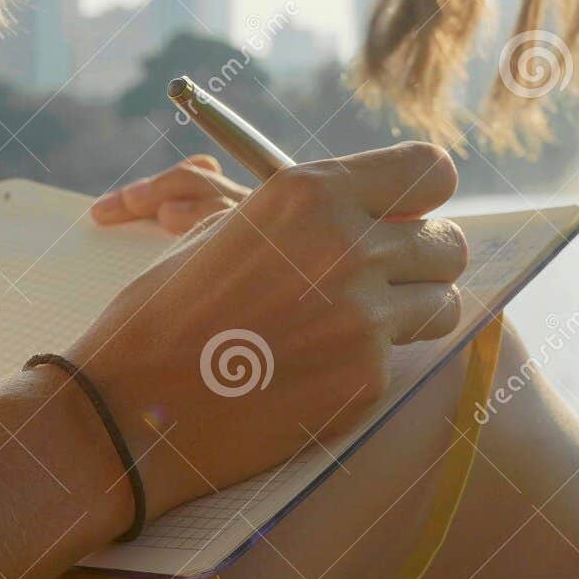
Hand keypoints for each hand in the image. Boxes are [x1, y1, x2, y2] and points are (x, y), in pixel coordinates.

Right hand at [67, 142, 468, 517]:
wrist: (130, 406)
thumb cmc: (167, 311)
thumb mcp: (229, 227)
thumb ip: (311, 212)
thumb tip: (378, 203)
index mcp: (310, 192)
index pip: (430, 171)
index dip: (423, 195)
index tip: (409, 213)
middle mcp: (348, 245)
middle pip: (449, 240)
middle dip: (423, 258)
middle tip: (386, 277)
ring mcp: (363, 316)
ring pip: (443, 302)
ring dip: (412, 311)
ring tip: (355, 323)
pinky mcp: (366, 378)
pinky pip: (403, 359)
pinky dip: (370, 364)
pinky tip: (316, 369)